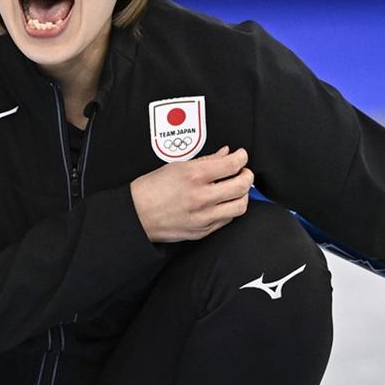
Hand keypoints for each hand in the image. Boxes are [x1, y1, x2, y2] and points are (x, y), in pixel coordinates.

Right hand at [129, 146, 252, 242]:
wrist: (137, 215)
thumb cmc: (151, 189)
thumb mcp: (176, 166)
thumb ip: (206, 160)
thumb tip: (225, 154)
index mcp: (194, 176)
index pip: (232, 164)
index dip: (242, 157)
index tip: (241, 156)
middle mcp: (201, 197)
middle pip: (242, 186)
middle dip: (247, 175)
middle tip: (244, 172)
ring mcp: (203, 217)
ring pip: (240, 206)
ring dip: (243, 195)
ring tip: (236, 189)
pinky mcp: (203, 231)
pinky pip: (227, 220)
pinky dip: (230, 209)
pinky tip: (224, 202)